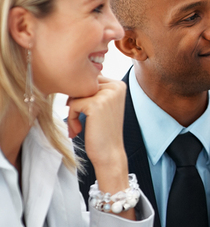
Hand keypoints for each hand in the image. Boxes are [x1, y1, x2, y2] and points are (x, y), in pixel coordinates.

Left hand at [67, 76, 128, 194]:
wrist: (110, 153)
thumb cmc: (103, 131)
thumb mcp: (103, 104)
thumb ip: (94, 88)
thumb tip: (74, 73)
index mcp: (119, 84)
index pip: (89, 79)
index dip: (83, 96)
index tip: (87, 112)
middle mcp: (116, 86)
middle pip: (82, 85)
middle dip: (76, 103)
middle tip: (80, 121)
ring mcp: (107, 94)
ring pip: (76, 94)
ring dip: (73, 111)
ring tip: (78, 125)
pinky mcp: (96, 104)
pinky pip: (73, 104)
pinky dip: (71, 118)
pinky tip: (79, 129)